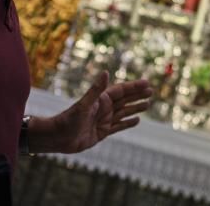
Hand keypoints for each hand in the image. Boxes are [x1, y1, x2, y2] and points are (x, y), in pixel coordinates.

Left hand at [30, 72, 151, 153]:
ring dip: (135, 108)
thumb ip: (96, 89)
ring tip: (148, 104)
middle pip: (124, 100)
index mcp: (100, 100)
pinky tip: (137, 120)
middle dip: (137, 96)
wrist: (57, 138)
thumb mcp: (84, 105)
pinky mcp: (102, 132)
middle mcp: (103, 108)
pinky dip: (128, 123)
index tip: (146, 83)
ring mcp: (103, 120)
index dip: (134, 87)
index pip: (121, 91)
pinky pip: (119, 126)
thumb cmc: (68, 120)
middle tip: (151, 91)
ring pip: (124, 112)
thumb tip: (106, 72)